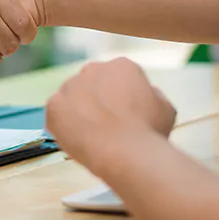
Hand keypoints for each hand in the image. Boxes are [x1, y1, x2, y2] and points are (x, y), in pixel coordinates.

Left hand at [45, 58, 176, 176]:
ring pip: (72, 97)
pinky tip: (78, 138)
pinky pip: (56, 113)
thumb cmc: (149, 133)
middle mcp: (93, 69)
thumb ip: (151, 94)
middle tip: (104, 126)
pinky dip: (63, 125)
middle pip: (91, 84)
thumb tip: (145, 93)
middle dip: (96, 101)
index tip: (122, 116)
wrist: (126, 153)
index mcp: (122, 66)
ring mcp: (70, 85)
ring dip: (78, 112)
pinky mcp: (54, 105)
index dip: (119, 98)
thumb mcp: (165, 107)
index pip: (116, 78)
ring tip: (92, 136)